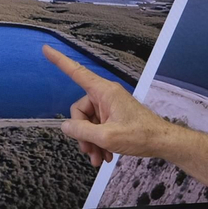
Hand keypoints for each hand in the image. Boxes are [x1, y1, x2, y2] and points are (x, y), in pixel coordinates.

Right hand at [42, 45, 171, 166]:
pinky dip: (99, 142)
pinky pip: (97, 128)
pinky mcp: (114, 117)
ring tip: (99, 158)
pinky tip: (105, 156)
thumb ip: (82, 131)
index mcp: (104, 92)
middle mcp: (105, 96)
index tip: (46, 50)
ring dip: (91, 142)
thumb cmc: (141, 135)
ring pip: (88, 123)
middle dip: (82, 133)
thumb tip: (65, 126)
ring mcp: (110, 107)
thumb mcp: (107, 136)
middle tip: (90, 151)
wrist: (161, 141)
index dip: (60, 61)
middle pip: (79, 110)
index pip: (77, 72)